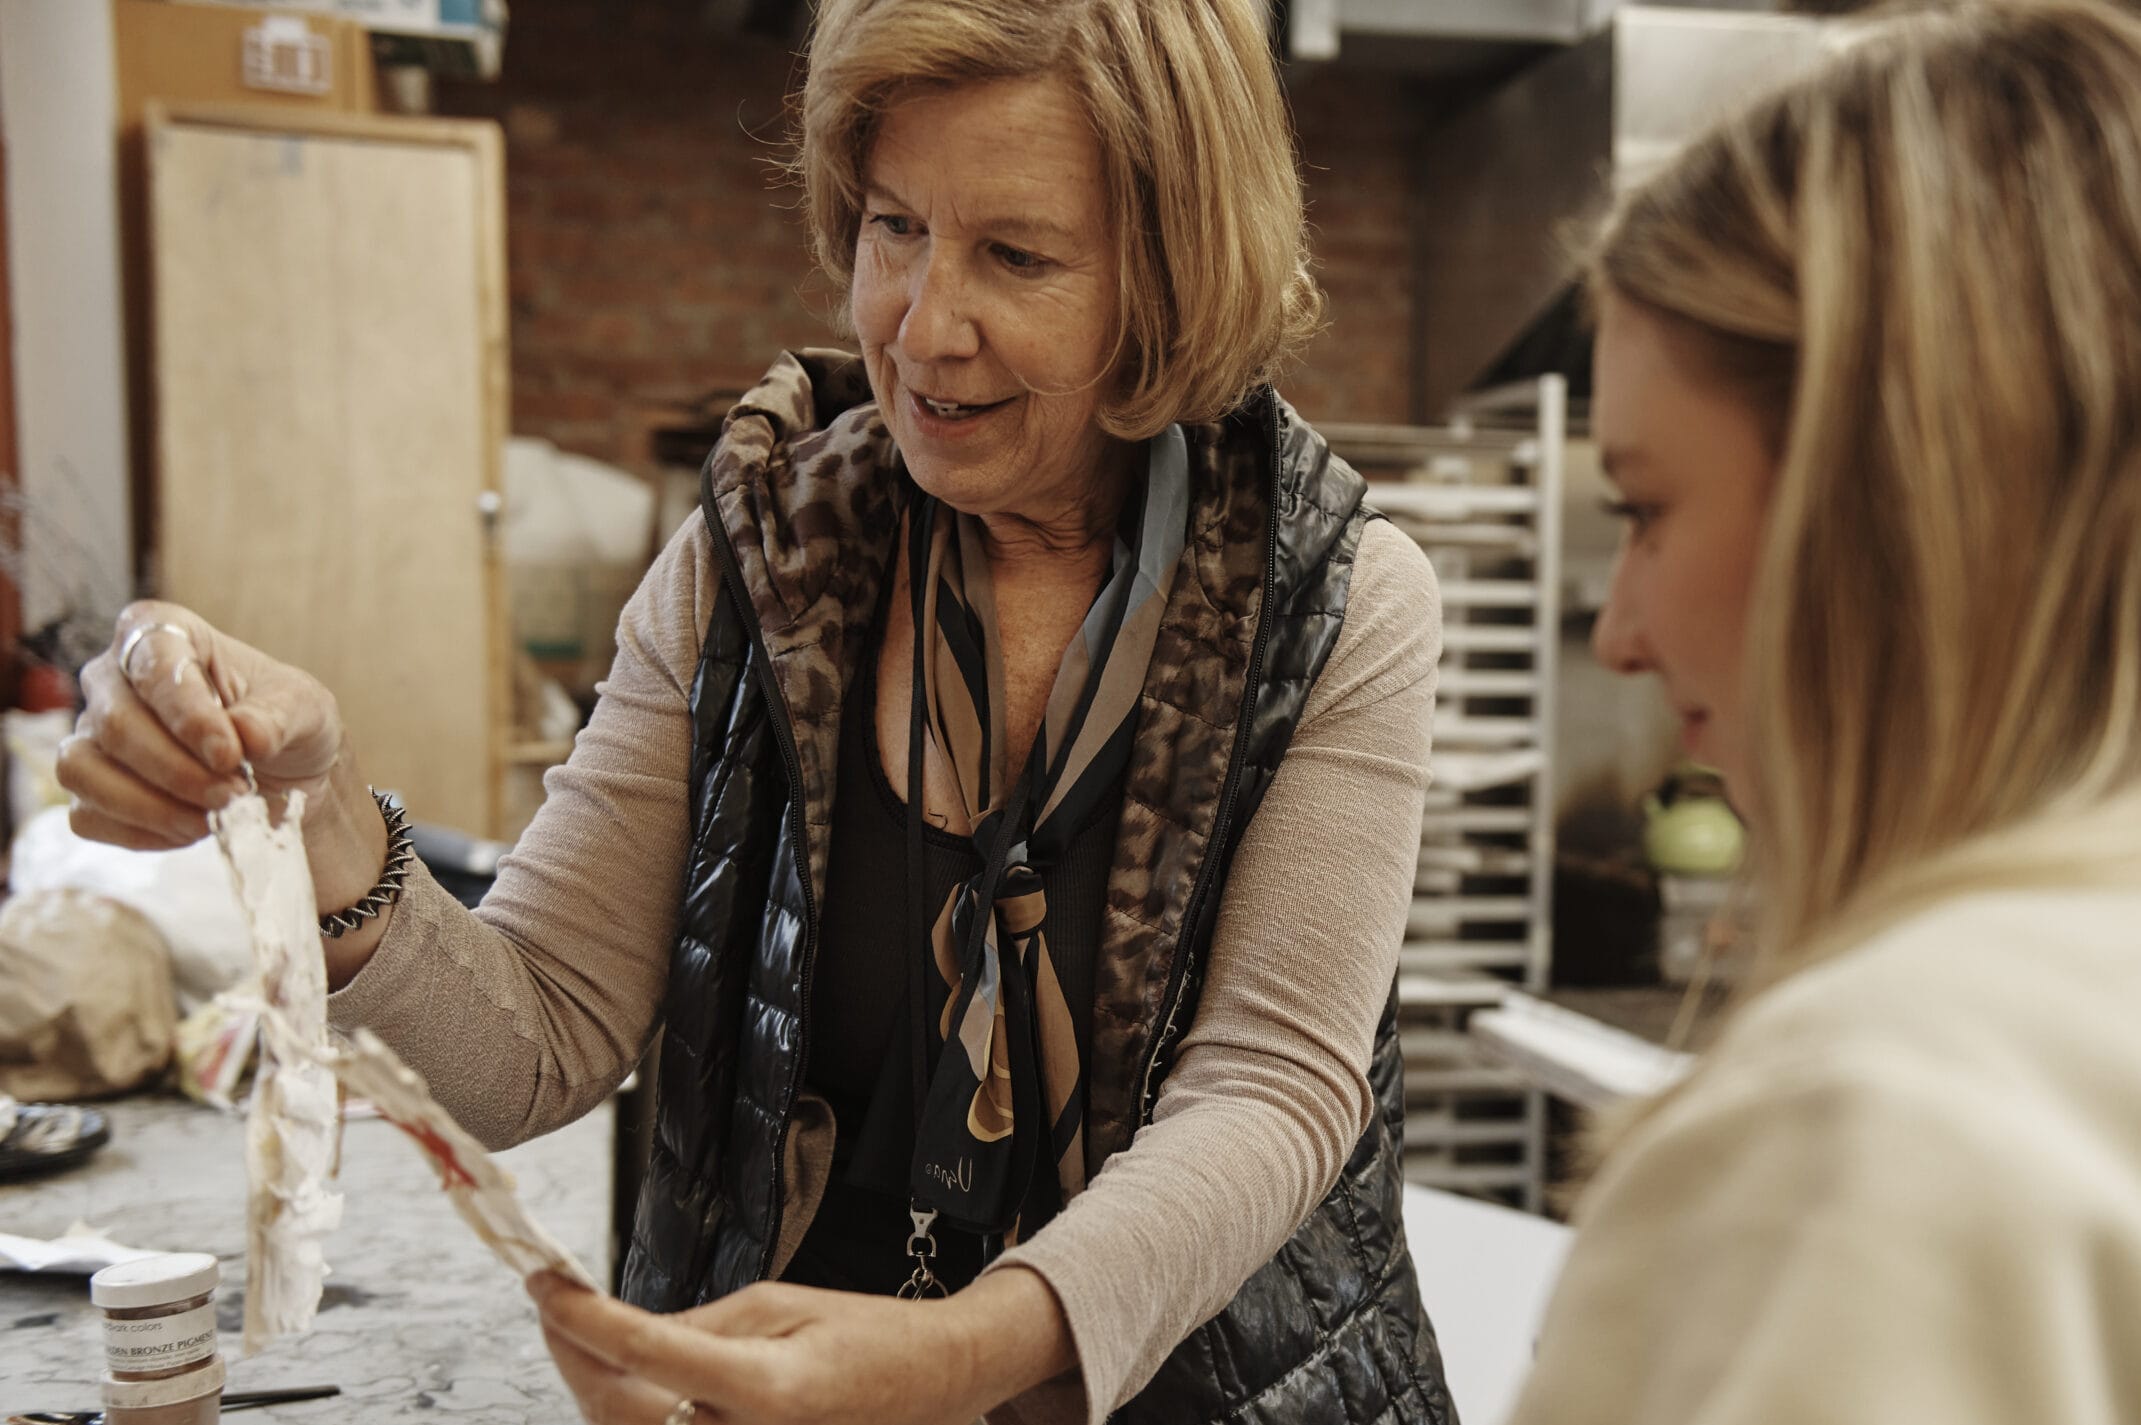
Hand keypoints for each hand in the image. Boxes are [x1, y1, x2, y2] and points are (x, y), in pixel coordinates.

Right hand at [59, 600, 343, 848]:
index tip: (230, 755)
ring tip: (214, 817)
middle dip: (177, 770)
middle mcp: (114, 677)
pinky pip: (87, 815)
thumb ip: (278, 716)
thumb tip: (246, 735)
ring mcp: (92, 733)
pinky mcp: (88, 786)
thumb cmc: (284, 721)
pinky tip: (191, 828)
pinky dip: (141, 831)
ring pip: (83, 768)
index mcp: (165, 633)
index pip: (153, 662)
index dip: (187, 714)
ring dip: (151, 805)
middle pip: (114, 723)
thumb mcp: (305, 708)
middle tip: (233, 794)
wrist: (283, 772)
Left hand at [528, 1267, 1076, 1424]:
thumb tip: (619, 1334)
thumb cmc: (863, 1341)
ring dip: (590, 1384)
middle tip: (549, 1302)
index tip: (545, 1283)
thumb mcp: (778, 1306)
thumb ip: (695, 1326)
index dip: (581, 1317)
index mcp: (767, 1388)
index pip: (645, 1353)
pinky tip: (616, 1373)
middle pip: (617, 1411)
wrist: (925, 1389)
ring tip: (576, 1330)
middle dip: (570, 1353)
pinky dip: (625, 1410)